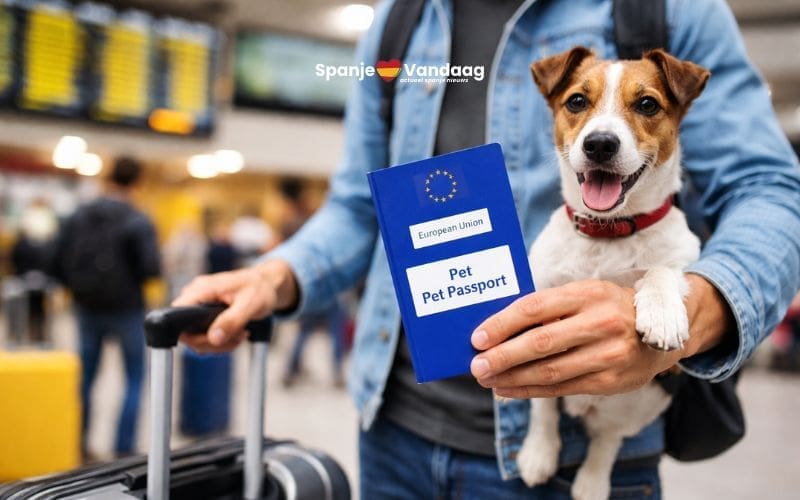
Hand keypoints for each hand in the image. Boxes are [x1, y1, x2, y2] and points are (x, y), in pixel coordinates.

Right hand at [172, 259, 296, 353]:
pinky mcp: (204, 316)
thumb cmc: (259, 288)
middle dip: (212, 342)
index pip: (178, 313)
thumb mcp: (250, 304)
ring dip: (218, 344)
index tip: (215, 338)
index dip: (190, 332)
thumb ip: (232, 320)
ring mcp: (199, 307)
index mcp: (202, 289)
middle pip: (186, 332)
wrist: (266, 285)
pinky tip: (235, 334)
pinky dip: (220, 341)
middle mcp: (196, 297)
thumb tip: (214, 338)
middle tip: (237, 338)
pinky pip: (204, 336)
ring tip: (240, 334)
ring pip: (195, 338)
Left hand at [469, 280, 684, 397]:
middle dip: (503, 356)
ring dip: (512, 378)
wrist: (666, 329)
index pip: (535, 308)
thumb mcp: (585, 294)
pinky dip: (531, 390)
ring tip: (488, 380)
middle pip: (540, 343)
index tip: (478, 337)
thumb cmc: (609, 307)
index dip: (502, 323)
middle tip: (476, 365)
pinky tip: (509, 389)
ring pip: (550, 370)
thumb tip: (499, 329)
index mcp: (588, 293)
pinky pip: (563, 387)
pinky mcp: (612, 381)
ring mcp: (608, 354)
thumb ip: (550, 309)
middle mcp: (600, 323)